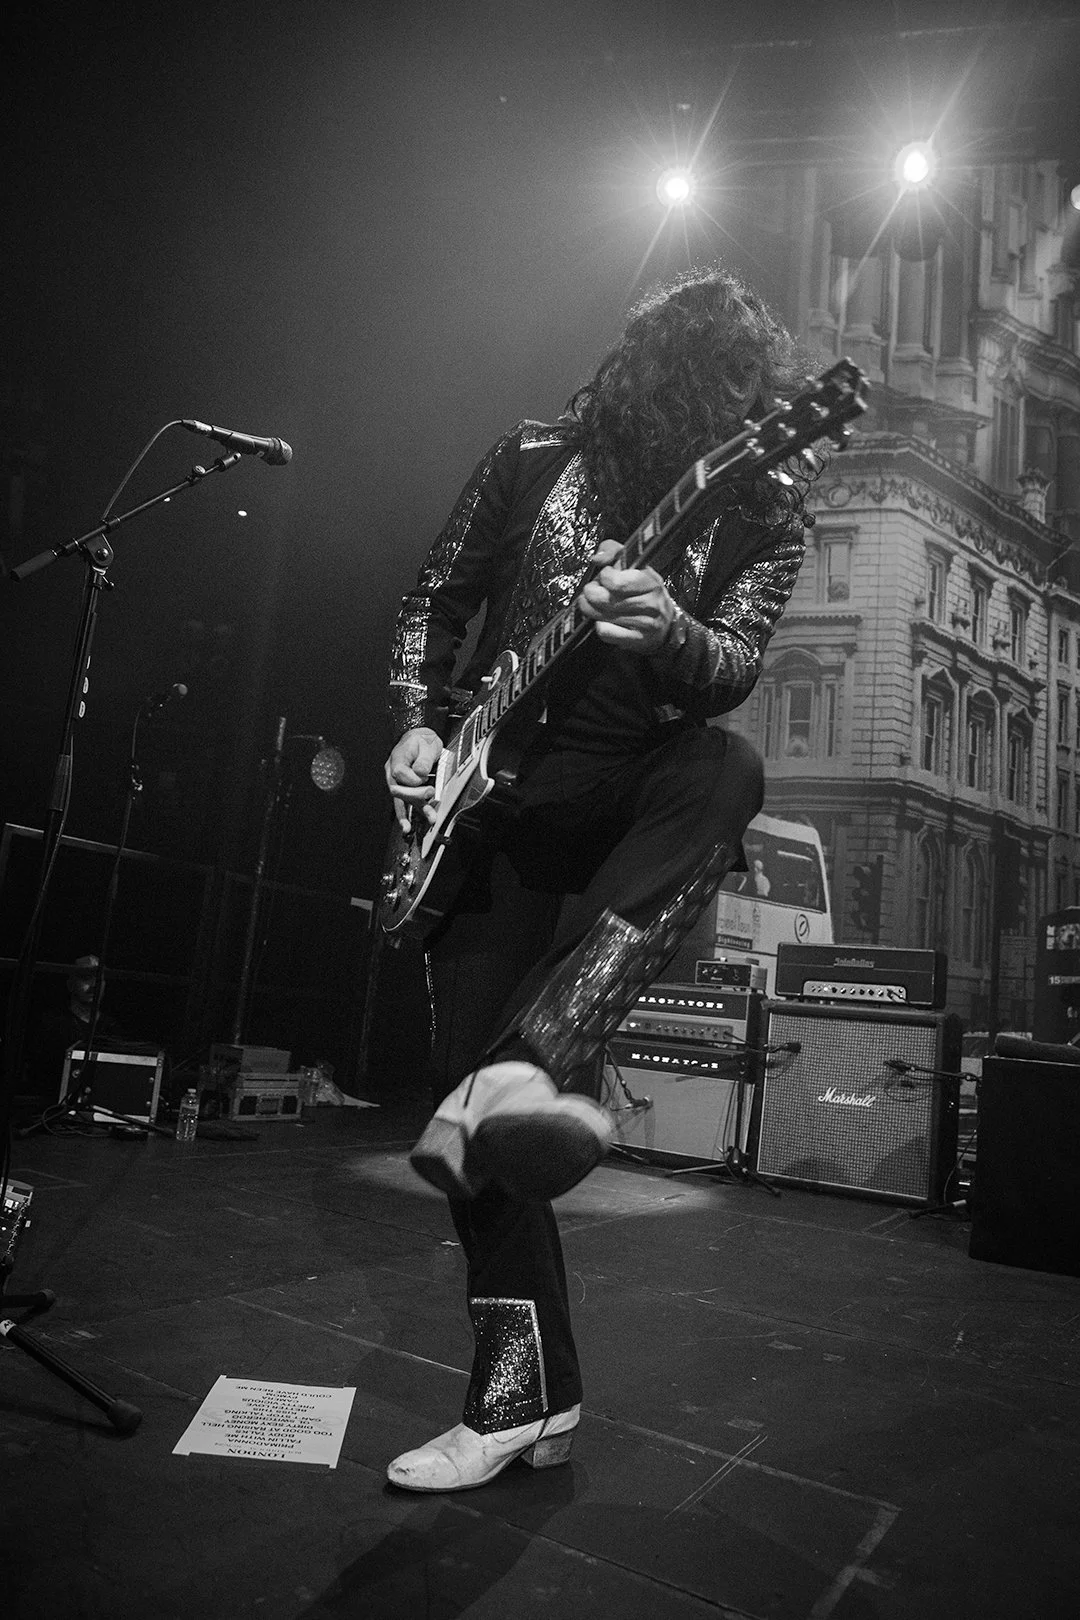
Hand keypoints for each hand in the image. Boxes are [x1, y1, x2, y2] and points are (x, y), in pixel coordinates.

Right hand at [385, 727, 442, 830]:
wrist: (420, 740)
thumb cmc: (423, 741)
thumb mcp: (427, 744)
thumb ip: (424, 759)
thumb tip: (420, 772)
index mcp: (397, 758)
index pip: (400, 773)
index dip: (413, 778)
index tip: (426, 777)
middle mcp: (392, 772)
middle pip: (397, 789)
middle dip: (415, 795)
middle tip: (431, 792)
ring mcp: (396, 782)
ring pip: (400, 799)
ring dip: (413, 811)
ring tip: (426, 819)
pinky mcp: (402, 789)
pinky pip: (401, 803)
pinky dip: (403, 815)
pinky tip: (406, 827)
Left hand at [577, 539, 675, 654]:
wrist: (665, 624)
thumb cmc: (644, 591)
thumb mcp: (634, 564)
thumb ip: (613, 552)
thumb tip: (597, 558)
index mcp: (651, 581)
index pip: (616, 581)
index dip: (604, 576)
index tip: (605, 576)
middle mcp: (651, 602)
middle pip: (605, 599)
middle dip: (591, 593)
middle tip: (592, 590)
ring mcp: (646, 623)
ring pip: (602, 616)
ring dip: (591, 609)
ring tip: (594, 604)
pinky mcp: (637, 639)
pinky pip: (605, 632)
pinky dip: (600, 626)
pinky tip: (604, 620)